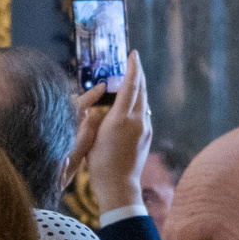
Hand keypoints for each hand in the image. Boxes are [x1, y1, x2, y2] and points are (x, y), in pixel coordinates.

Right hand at [85, 51, 152, 213]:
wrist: (119, 185)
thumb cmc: (99, 163)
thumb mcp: (92, 138)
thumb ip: (97, 119)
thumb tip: (99, 107)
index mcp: (121, 119)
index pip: (130, 86)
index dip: (132, 68)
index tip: (133, 54)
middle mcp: (137, 121)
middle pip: (141, 90)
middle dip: (137, 73)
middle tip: (133, 60)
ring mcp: (145, 129)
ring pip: (144, 101)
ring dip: (138, 88)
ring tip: (131, 78)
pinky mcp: (147, 136)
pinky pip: (143, 112)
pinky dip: (138, 102)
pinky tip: (130, 102)